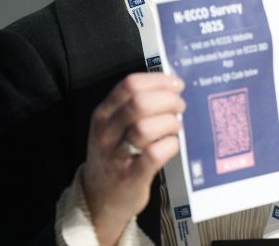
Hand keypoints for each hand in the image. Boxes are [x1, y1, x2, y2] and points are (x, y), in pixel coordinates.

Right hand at [82, 73, 185, 245]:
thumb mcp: (114, 125)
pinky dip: (170, 145)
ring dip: (169, 123)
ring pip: (146, 128)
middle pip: (139, 103)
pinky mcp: (131, 176)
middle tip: (179, 107)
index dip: (158, 80)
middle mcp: (107, 131)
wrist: (99, 197)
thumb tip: (171, 86)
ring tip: (174, 128)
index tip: (176, 84)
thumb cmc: (115, 154)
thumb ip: (135, 105)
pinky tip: (171, 145)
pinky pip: (155, 154)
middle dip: (168, 100)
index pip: (130, 85)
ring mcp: (117, 155)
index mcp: (103, 113)